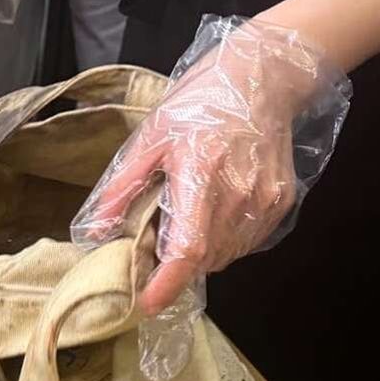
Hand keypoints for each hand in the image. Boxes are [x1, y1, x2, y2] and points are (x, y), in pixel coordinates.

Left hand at [72, 17, 351, 317]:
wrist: (262, 78)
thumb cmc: (199, 103)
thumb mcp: (149, 137)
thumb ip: (122, 187)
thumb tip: (97, 231)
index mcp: (201, 173)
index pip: (188, 247)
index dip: (168, 282)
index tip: (148, 303)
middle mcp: (239, 193)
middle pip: (205, 258)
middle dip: (176, 264)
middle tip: (156, 242)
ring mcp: (265, 200)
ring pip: (227, 254)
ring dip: (201, 253)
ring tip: (187, 218)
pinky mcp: (281, 201)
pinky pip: (247, 240)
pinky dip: (225, 239)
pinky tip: (213, 211)